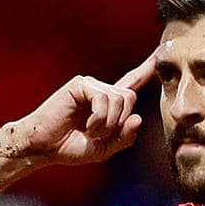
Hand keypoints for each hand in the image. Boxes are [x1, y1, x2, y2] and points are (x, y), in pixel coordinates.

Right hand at [10, 54, 156, 166]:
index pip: (131, 84)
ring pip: (119, 100)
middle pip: (130, 98)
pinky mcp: (80, 84)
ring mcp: (90, 85)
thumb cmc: (70, 147)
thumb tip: (138, 117)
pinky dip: (99, 119)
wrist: (45, 147)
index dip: (145, 71)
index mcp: (108, 103)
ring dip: (108, 124)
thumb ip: (124, 137)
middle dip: (120, 122)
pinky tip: (86, 127)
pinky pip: (104, 100)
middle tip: (100, 135)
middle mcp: (101, 90)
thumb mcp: (104, 149)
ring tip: (90, 132)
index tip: (160, 56)